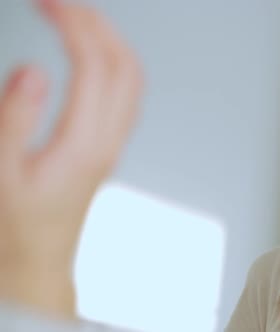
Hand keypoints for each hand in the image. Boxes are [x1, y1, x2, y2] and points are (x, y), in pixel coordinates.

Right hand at [0, 0, 142, 313]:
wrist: (37, 260)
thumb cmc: (17, 227)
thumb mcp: (0, 174)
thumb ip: (13, 119)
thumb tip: (32, 70)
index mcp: (84, 144)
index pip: (94, 67)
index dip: (74, 25)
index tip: (50, 2)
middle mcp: (108, 140)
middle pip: (123, 66)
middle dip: (96, 23)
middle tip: (60, 3)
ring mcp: (113, 143)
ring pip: (131, 79)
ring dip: (109, 40)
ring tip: (75, 17)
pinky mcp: (107, 147)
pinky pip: (126, 95)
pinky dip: (113, 61)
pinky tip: (94, 53)